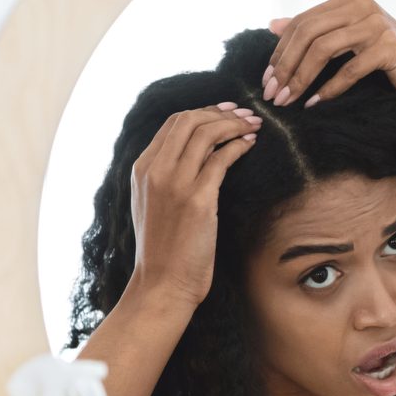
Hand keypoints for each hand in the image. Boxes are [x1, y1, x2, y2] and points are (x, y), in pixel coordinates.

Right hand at [129, 104, 260, 306]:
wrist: (163, 283)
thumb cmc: (165, 251)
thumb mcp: (154, 206)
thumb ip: (165, 179)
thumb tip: (193, 158)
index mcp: (141, 169)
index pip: (172, 124)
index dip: (203, 112)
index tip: (225, 112)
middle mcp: (155, 171)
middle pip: (189, 120)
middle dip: (221, 112)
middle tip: (245, 115)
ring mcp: (175, 184)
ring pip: (205, 134)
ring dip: (234, 125)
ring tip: (254, 126)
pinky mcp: (198, 200)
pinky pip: (221, 159)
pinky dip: (239, 146)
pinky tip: (251, 145)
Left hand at [263, 0, 395, 108]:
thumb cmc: (391, 65)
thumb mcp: (350, 43)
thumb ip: (317, 32)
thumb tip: (273, 24)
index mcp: (349, 0)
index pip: (303, 22)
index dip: (281, 51)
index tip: (268, 79)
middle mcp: (362, 5)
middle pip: (309, 32)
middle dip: (286, 66)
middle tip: (273, 94)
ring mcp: (377, 24)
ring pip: (324, 49)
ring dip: (301, 78)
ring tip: (289, 101)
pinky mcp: (390, 47)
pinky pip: (350, 70)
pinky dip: (329, 89)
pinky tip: (315, 104)